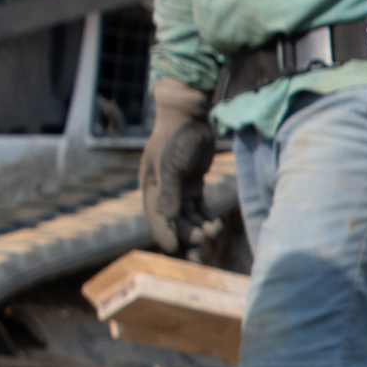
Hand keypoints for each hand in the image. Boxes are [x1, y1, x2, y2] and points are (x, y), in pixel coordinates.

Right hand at [140, 78, 219, 255]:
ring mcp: (179, 189)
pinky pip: (199, 209)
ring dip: (200, 228)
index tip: (174, 248)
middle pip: (175, 222)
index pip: (156, 217)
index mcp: (151, 188)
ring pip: (189, 218)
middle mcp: (163, 192)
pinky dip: (206, 218)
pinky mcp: (194, 186)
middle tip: (204, 244)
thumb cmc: (176, 139)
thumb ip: (170, 191)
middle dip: (188, 235)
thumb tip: (170, 218)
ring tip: (214, 230)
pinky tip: (215, 224)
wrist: (190, 118)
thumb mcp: (171, 165)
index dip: (164, 233)